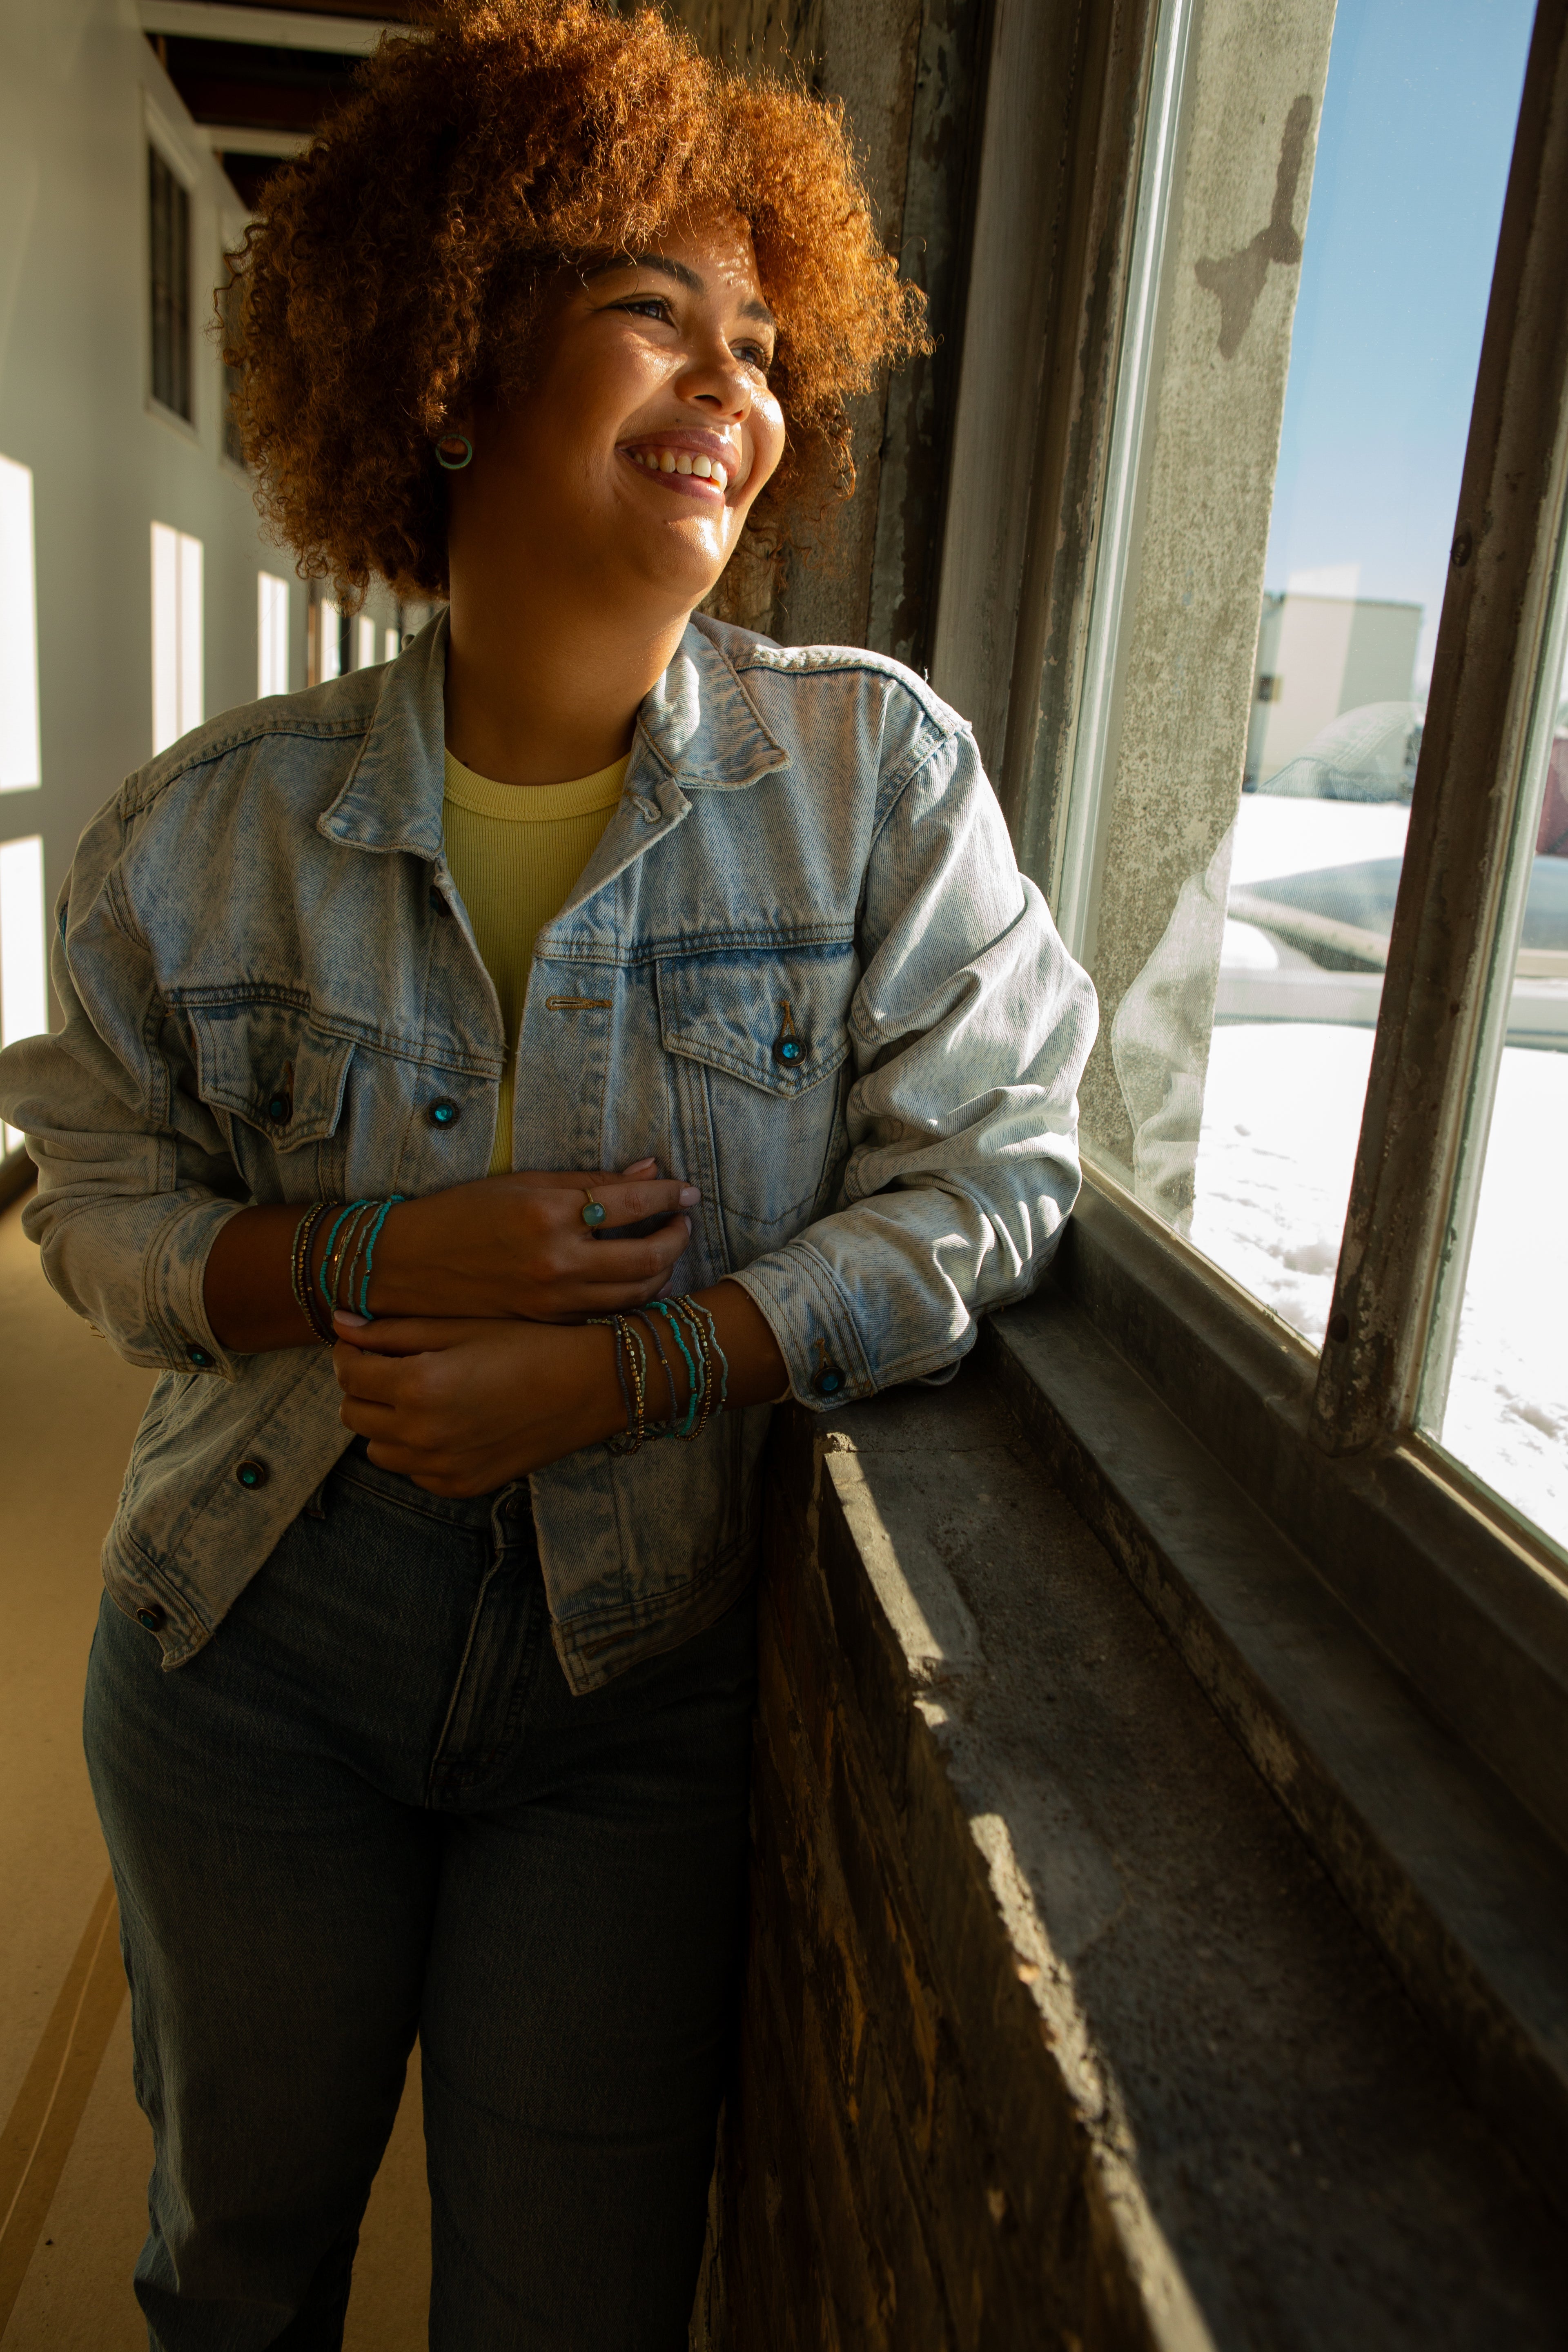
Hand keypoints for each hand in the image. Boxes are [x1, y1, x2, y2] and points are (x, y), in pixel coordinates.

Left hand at [332, 1278, 789, 1493]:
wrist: (593, 1385)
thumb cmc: (531, 1343)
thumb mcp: (462, 1325)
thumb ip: (395, 1330)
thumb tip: (340, 1325)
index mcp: (418, 1387)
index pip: (348, 1375)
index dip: (352, 1353)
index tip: (368, 1341)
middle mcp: (423, 1435)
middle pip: (353, 1414)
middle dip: (365, 1387)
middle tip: (394, 1364)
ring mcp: (442, 1468)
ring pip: (378, 1448)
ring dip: (386, 1421)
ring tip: (421, 1393)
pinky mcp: (463, 1485)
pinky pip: (413, 1472)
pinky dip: (416, 1449)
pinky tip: (448, 1421)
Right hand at [367, 1156, 699, 1322]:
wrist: (408, 1265)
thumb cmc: (462, 1212)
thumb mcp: (523, 1183)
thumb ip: (589, 1180)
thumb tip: (648, 1171)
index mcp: (549, 1212)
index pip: (633, 1202)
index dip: (669, 1195)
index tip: (687, 1191)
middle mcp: (556, 1259)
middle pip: (647, 1256)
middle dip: (678, 1237)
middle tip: (684, 1222)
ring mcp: (554, 1297)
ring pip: (635, 1293)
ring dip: (664, 1270)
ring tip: (666, 1249)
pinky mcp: (548, 1321)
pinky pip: (608, 1312)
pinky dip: (633, 1296)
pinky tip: (638, 1280)